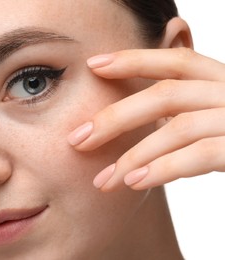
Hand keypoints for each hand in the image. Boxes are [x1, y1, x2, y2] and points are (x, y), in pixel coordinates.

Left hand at [68, 48, 224, 191]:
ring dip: (133, 157)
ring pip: (177, 129)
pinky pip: (201, 155)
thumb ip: (180, 115)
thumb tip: (129, 119)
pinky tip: (133, 182)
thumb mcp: (211, 121)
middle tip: (77, 140)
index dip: (134, 60)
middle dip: (115, 117)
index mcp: (221, 83)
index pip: (176, 62)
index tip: (92, 65)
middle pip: (165, 95)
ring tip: (103, 181)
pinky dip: (163, 169)